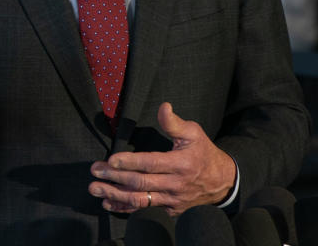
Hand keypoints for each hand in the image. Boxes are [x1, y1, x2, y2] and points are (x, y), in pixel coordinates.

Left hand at [88, 102, 236, 215]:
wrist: (221, 182)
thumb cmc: (204, 153)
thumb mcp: (194, 133)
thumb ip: (174, 123)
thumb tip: (163, 107)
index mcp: (180, 164)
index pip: (150, 163)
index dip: (130, 162)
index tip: (112, 160)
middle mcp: (175, 185)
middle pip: (140, 183)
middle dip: (115, 177)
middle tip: (96, 170)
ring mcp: (171, 200)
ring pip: (139, 199)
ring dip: (115, 194)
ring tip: (95, 188)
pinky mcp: (169, 210)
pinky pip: (144, 209)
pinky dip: (125, 208)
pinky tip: (109, 203)